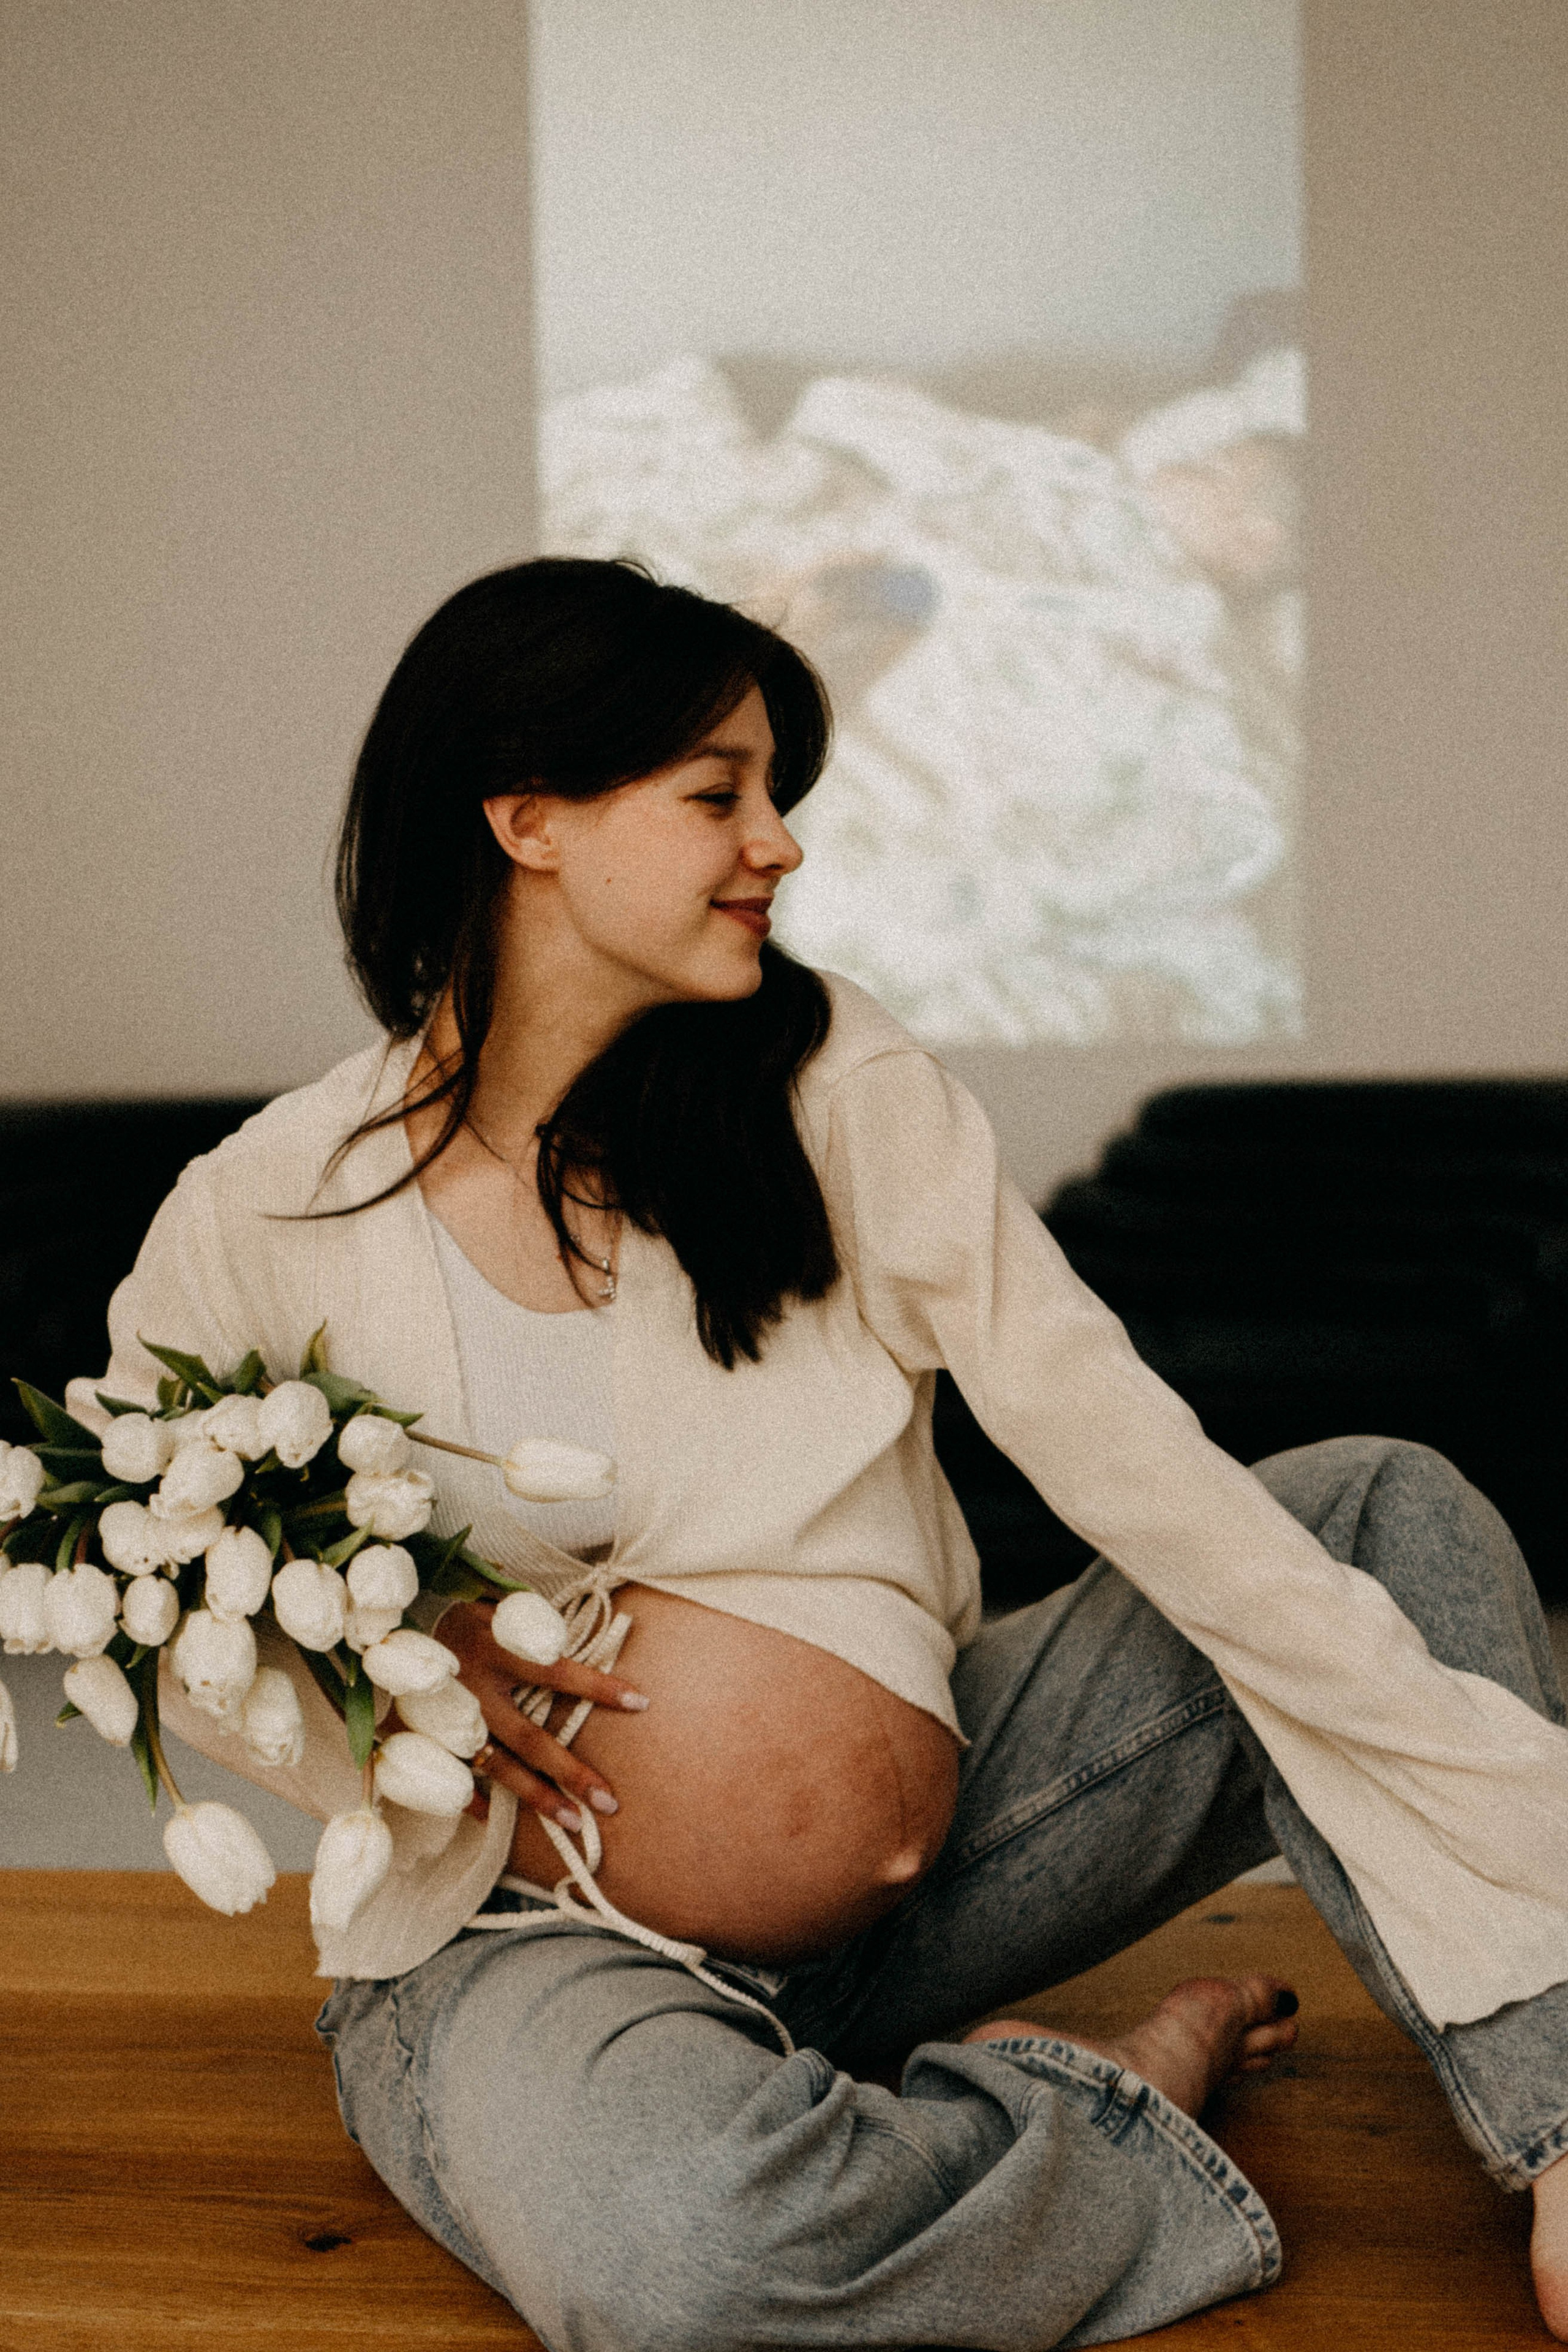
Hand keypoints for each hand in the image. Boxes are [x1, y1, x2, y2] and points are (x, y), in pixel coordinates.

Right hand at [435, 1598, 648, 1830]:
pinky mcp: (427, 1741)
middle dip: (572, 1772)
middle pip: (531, 1739)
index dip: (597, 1686)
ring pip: (500, 1769)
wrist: (385, 1629)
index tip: (640, 1701)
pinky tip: (499, 1819)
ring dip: (537, 1798)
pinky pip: (455, 1778)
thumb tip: (572, 1636)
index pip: (556, 1671)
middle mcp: (474, 1691)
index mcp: (494, 1649)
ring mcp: (449, 1723)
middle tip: (609, 1801)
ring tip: (573, 1823)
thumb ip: (530, 1623)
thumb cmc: (455, 1612)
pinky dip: (475, 1801)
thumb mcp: (492, 1605)